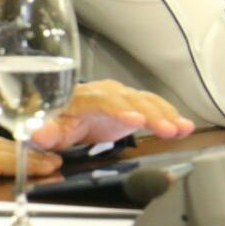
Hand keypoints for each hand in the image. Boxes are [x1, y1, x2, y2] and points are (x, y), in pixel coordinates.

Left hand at [30, 80, 194, 149]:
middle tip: (168, 129)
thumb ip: (46, 133)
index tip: (135, 120)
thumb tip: (39, 133)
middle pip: (131, 100)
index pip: (103, 101)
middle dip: (151, 114)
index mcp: (83, 98)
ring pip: (146, 102)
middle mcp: (106, 92)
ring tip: (181, 129)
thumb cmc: (58, 121)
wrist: (67, 113)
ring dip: (166, 115)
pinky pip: (154, 106)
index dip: (120, 110)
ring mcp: (122, 96)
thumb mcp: (48, 131)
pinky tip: (184, 126)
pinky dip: (170, 115)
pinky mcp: (134, 104)